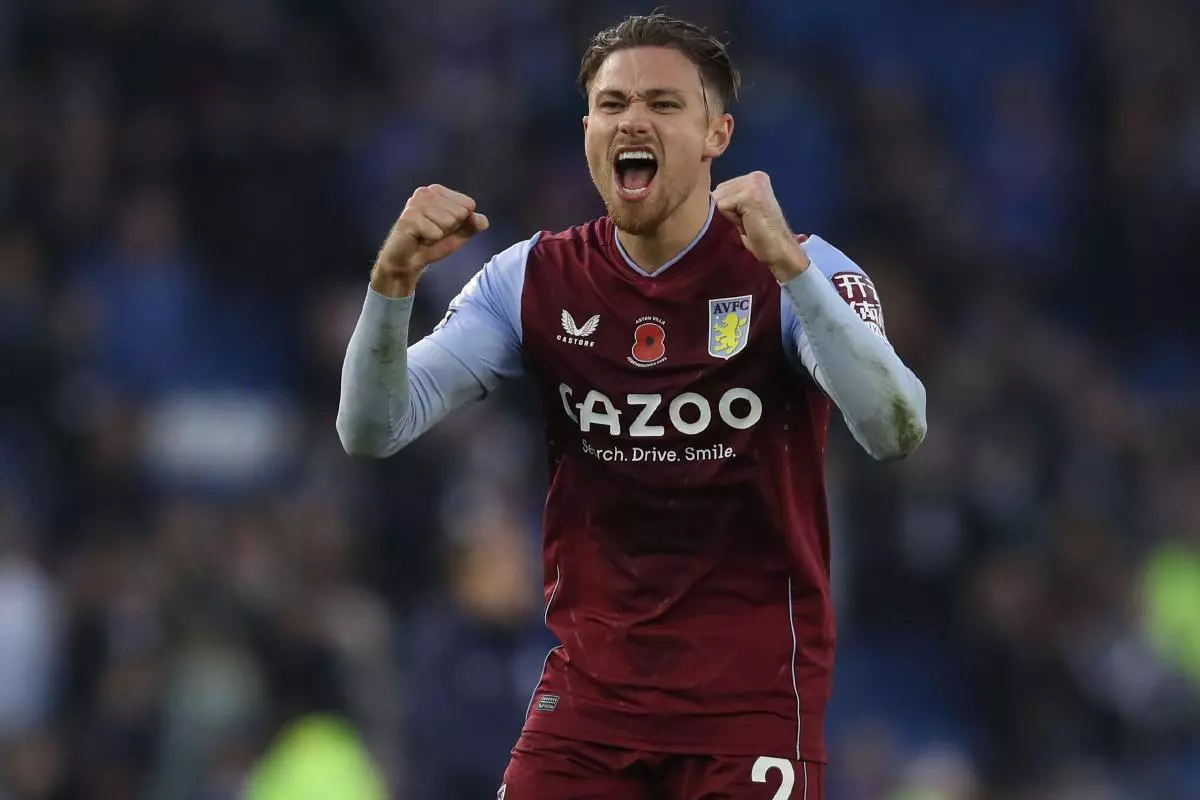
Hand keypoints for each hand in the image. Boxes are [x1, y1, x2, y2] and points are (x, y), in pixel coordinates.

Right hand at [371, 185, 489, 296]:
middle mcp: (426, 192)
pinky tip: (419, 238)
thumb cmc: (433, 243)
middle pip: (460, 212)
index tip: (444, 227)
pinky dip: (431, 240)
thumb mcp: (459, 233)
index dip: (460, 222)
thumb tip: (481, 220)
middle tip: (433, 233)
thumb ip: (474, 225)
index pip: (468, 204)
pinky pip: (436, 232)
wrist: (408, 261)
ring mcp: (415, 203)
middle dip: (450, 229)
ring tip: (426, 235)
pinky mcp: (408, 217)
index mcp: (438, 191)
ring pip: (448, 221)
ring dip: (439, 234)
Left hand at [713, 172, 809, 281]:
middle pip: (718, 190)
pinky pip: (723, 206)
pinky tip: (748, 223)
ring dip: (730, 214)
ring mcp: (753, 184)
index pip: (722, 187)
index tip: (747, 216)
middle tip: (747, 220)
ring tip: (748, 221)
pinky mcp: (749, 196)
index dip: (729, 206)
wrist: (778, 248)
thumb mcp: (744, 208)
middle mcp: (755, 176)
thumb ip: (732, 197)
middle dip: (728, 209)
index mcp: (756, 177)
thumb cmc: (760, 233)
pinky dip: (732, 219)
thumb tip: (708, 195)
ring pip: (719, 198)